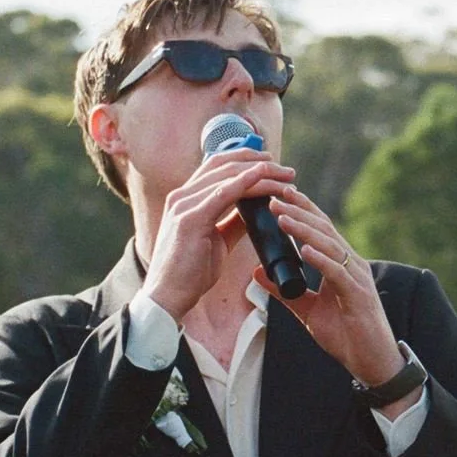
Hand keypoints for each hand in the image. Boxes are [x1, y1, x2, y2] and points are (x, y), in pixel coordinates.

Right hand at [141, 149, 297, 322]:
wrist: (168, 296)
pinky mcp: (190, 219)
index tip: (272, 164)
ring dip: (261, 173)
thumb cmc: (190, 272)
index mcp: (186, 199)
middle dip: (259, 162)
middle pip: (224, 165)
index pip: (217, 166)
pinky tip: (262, 176)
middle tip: (287, 170)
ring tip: (286, 177)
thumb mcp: (217, 241)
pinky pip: (223, 193)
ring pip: (227, 176)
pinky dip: (245, 181)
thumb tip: (256, 212)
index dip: (246, 160)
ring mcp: (184, 205)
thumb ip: (233, 222)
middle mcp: (182, 196)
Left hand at [264, 187, 409, 391]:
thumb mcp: (307, 310)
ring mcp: (357, 278)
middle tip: (275, 195)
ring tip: (282, 217)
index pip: (320, 229)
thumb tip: (257, 272)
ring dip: (304, 230)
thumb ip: (284, 290)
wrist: (372, 362)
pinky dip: (320, 260)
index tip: (279, 194)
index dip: (301, 210)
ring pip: (329, 246)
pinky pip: (337, 273)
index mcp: (341, 264)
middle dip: (299, 211)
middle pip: (324, 229)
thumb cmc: (346, 335)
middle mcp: (351, 265)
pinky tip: (304, 250)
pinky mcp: (358, 296)